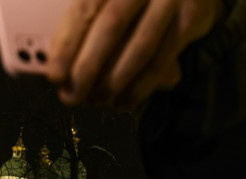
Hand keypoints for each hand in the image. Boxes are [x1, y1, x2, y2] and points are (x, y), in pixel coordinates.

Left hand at [47, 0, 223, 108]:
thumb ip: (84, 20)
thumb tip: (56, 65)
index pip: (84, 9)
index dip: (66, 45)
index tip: (54, 76)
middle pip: (111, 26)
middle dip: (88, 68)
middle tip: (71, 97)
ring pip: (141, 46)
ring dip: (115, 81)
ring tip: (96, 101)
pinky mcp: (192, 16)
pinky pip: (164, 58)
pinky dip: (141, 86)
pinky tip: (123, 102)